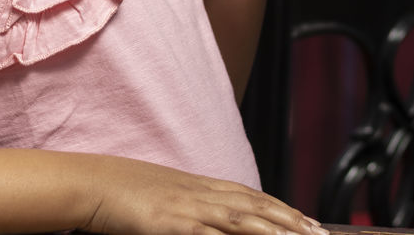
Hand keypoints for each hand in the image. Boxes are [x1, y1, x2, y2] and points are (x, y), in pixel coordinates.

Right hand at [83, 155, 328, 234]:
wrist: (91, 184)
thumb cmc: (120, 193)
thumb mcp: (161, 197)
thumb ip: (187, 205)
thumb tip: (206, 219)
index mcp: (197, 185)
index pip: (250, 196)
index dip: (282, 209)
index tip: (307, 221)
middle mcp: (199, 192)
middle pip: (255, 206)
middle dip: (291, 221)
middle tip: (321, 234)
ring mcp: (187, 207)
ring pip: (242, 219)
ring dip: (275, 230)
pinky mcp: (172, 223)